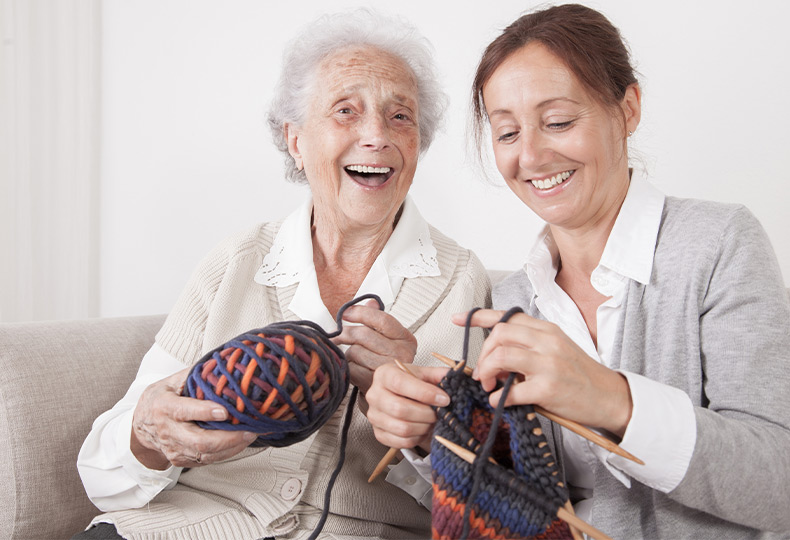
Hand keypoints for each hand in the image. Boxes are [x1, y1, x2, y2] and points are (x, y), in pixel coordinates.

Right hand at [131, 369, 258, 469]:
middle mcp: (168, 431)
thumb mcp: (172, 381)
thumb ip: (196, 374)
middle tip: (249, 429)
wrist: (140, 426)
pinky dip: (226, 453)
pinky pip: (207, 460)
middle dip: (228, 438)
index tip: (225, 411)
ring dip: (232, 447)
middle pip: (199, 441)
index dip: (205, 412)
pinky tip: (240, 443)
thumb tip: (225, 361)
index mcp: (164, 407)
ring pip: (206, 454)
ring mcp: (174, 448)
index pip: (185, 411)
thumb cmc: (161, 398)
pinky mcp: (181, 460)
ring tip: (251, 435)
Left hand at [332, 300, 417, 393]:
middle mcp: (402, 354)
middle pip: (364, 335)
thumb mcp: (388, 340)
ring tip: (352, 357)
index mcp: (406, 339)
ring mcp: (389, 370)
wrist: (389, 394)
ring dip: (347, 353)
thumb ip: (378, 320)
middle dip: (345, 334)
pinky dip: (347, 366)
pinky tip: (352, 368)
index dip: (360, 313)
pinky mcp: (375, 383)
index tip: (345, 313)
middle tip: (335, 335)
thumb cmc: (385, 362)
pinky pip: (351, 368)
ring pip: (355, 351)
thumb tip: (371, 302)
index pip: (381, 319)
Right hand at [366, 363, 449, 450]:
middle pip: (400, 409)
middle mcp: (374, 395)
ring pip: (402, 428)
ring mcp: (374, 416)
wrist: (399, 396)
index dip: (425, 393)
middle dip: (426, 414)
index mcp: (384, 374)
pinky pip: (401, 442)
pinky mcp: (379, 434)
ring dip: (423, 427)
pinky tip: (422, 428)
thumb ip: (439, 374)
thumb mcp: (425, 374)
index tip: (444, 399)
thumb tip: (456, 375)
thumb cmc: (411, 384)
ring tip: (432, 420)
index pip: (400, 383)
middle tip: (439, 413)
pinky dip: (417, 438)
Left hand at [454, 309, 632, 436]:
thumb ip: (528, 347)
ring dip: (486, 372)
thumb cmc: (579, 376)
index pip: (507, 316)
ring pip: (502, 356)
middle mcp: (547, 341)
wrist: (609, 397)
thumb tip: (493, 358)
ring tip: (489, 386)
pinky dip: (498, 397)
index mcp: (547, 330)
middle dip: (482, 354)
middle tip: (482, 373)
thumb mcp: (556, 350)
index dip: (477, 317)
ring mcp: (549, 364)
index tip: (457, 319)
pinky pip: (511, 390)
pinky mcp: (549, 388)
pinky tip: (498, 401)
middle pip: (499, 334)